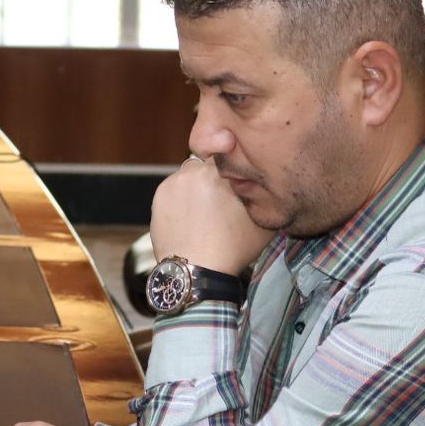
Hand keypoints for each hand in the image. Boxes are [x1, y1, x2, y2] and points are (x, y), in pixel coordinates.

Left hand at [150, 155, 272, 273]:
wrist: (196, 273)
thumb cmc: (233, 249)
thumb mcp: (263, 220)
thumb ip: (263, 192)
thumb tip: (266, 179)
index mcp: (218, 172)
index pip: (230, 152)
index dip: (235, 166)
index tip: (238, 181)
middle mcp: (192, 171)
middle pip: (208, 163)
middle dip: (215, 176)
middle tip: (222, 200)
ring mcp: (172, 183)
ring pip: (190, 175)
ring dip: (197, 186)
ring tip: (205, 212)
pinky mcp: (159, 197)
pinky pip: (175, 189)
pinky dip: (182, 198)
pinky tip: (192, 218)